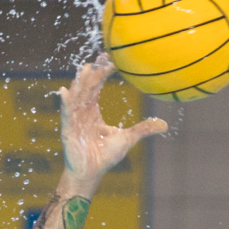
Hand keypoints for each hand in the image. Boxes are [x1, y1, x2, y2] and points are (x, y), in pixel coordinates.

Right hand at [57, 55, 166, 187]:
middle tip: (103, 55)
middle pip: (87, 86)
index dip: (102, 72)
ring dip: (80, 82)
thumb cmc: (104, 157)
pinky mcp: (68, 129)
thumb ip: (143, 129)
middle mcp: (82, 112)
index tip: (110, 59)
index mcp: (93, 111)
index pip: (96, 86)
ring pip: (77, 96)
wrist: (90, 173)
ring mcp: (74, 119)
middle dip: (94, 71)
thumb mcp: (127, 139)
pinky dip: (65, 102)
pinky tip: (64, 91)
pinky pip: (66, 113)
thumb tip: (164, 124)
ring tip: (86, 68)